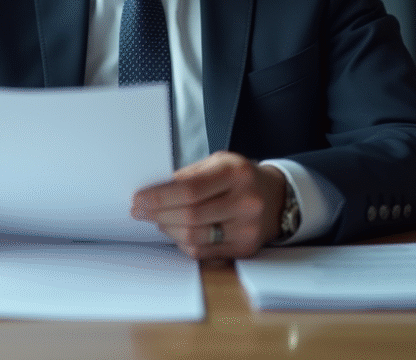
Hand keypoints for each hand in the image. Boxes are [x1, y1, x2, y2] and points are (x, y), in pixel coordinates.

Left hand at [130, 151, 286, 258]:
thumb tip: (153, 191)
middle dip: (158, 215)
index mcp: (236, 173)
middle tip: (140, 211)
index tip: (139, 199)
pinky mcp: (245, 248)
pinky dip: (183, 243)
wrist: (276, 197)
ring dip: (168, 230)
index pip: (190, 190)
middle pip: (190, 216)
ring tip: (158, 221)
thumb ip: (188, 175)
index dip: (160, 197)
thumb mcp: (218, 163)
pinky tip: (176, 233)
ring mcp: (248, 228)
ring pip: (194, 238)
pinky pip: (203, 252)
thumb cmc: (239, 177)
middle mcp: (246, 201)